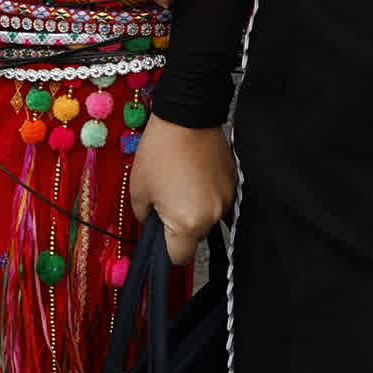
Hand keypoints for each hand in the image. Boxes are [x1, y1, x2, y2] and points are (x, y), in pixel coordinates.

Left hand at [129, 116, 236, 264]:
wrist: (188, 114)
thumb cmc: (161, 149)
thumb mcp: (138, 189)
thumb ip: (144, 217)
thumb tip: (151, 223)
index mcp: (188, 223)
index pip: (179, 258)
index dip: (165, 250)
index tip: (159, 237)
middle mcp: (213, 215)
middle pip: (195, 237)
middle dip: (180, 226)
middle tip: (166, 202)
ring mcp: (227, 198)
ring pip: (208, 217)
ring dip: (195, 209)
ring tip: (180, 182)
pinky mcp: (234, 181)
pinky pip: (218, 199)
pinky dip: (206, 193)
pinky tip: (194, 174)